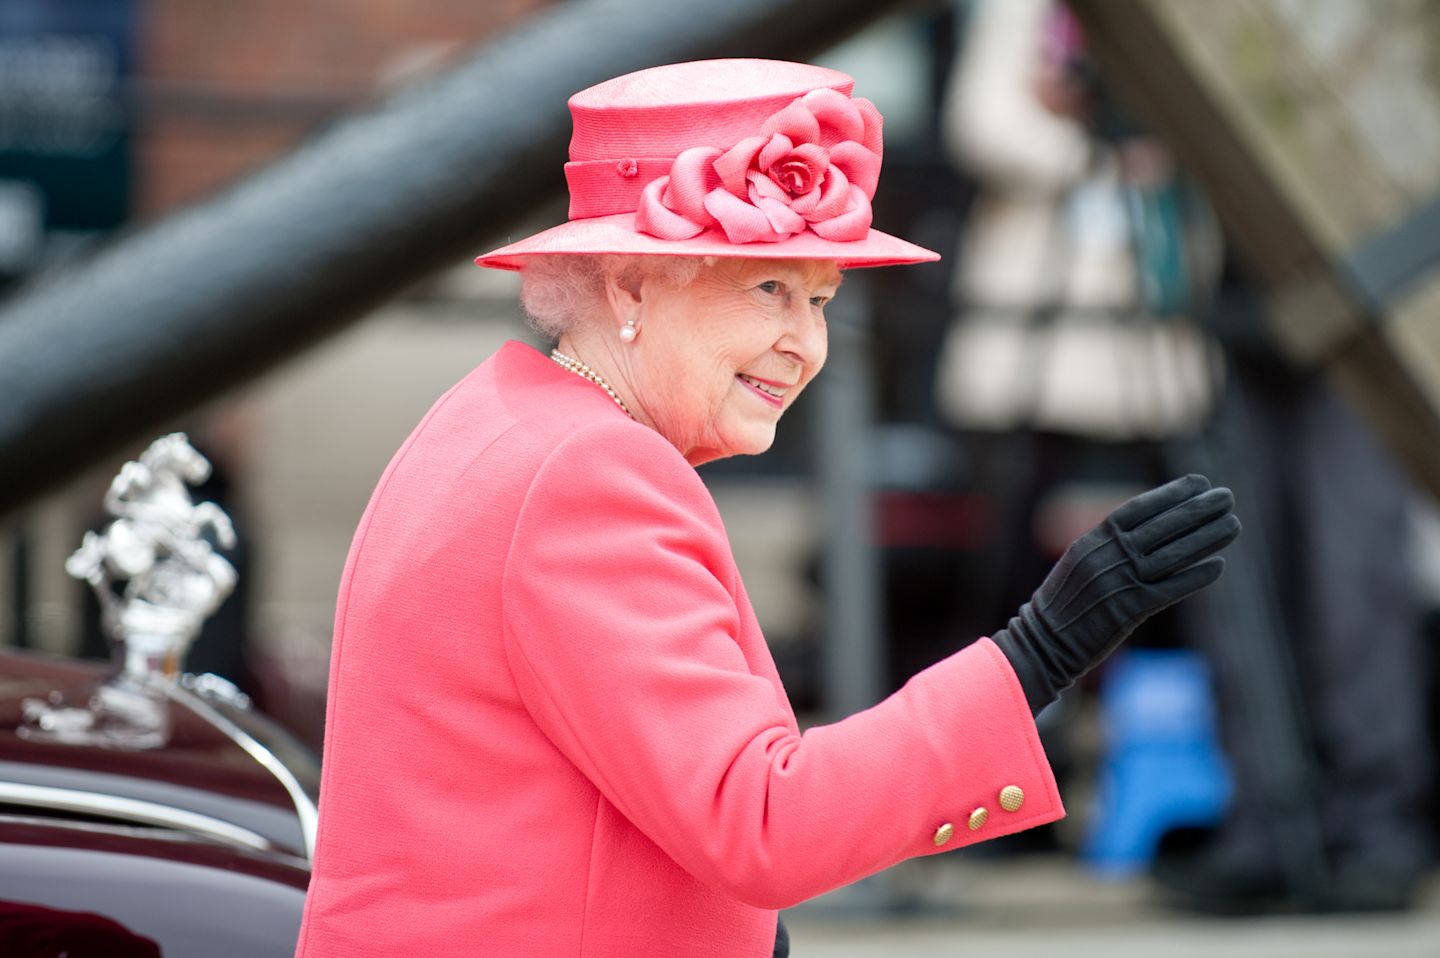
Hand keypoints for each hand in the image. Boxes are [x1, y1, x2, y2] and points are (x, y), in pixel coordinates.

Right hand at [992, 474, 1239, 713]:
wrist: (1042, 642)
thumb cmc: (1061, 604)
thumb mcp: (1078, 563)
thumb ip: (1108, 546)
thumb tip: (1144, 531)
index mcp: (1092, 541)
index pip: (1137, 509)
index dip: (1170, 494)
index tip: (1199, 482)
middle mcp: (1107, 557)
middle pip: (1161, 527)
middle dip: (1197, 510)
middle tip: (1227, 496)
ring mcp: (1119, 582)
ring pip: (1172, 555)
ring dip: (1206, 538)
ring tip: (1233, 524)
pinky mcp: (1129, 609)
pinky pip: (1169, 589)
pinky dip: (1195, 576)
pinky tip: (1217, 565)